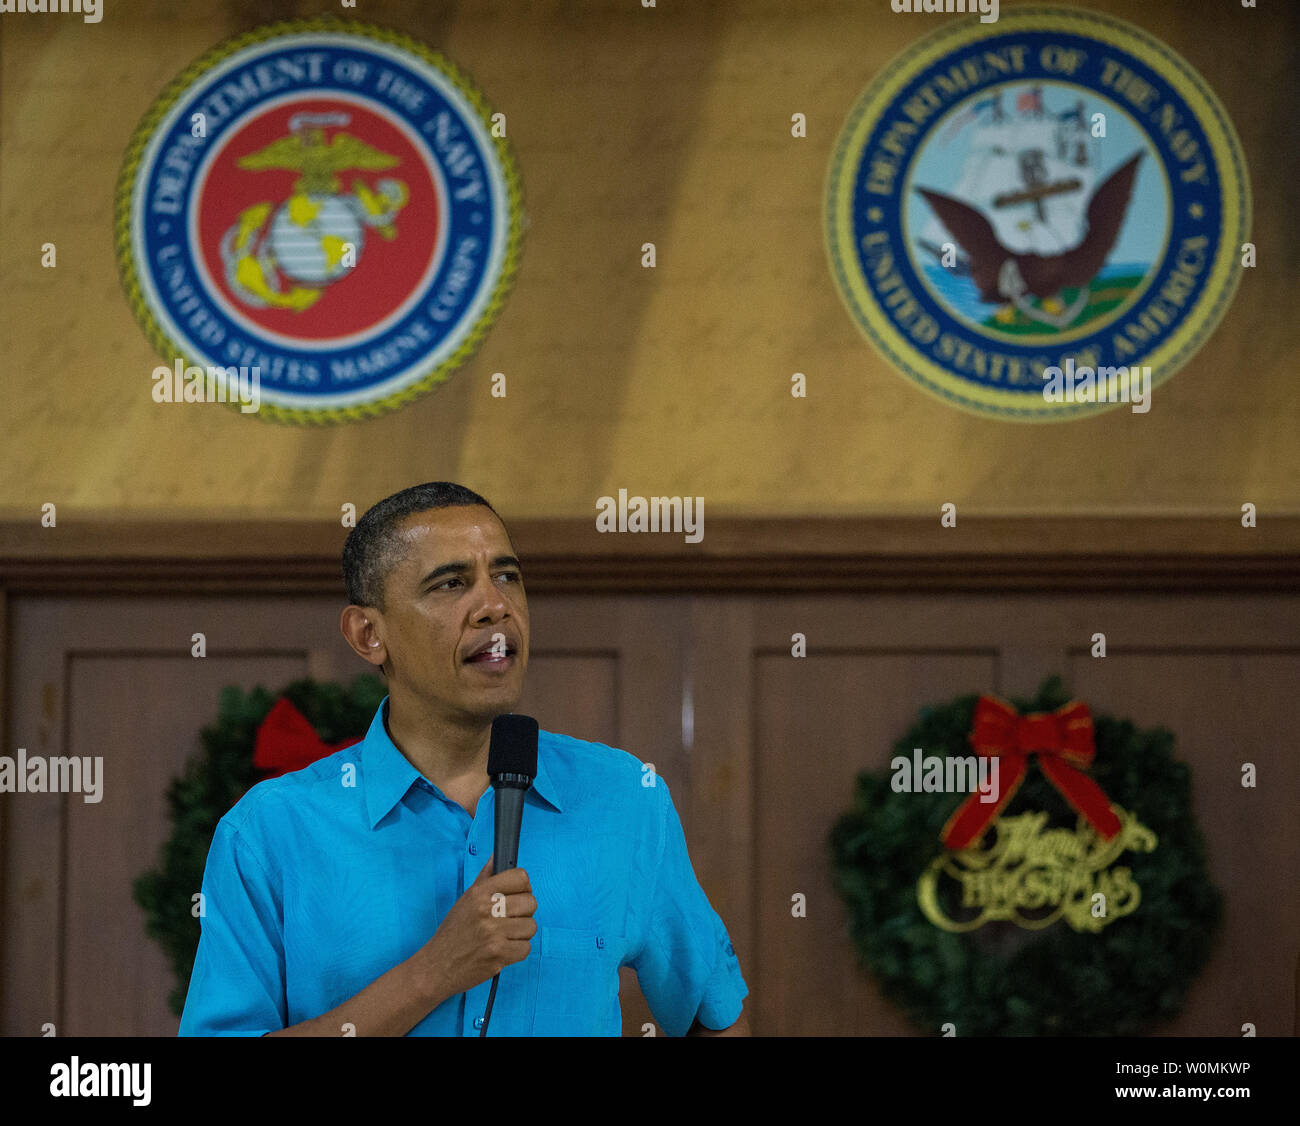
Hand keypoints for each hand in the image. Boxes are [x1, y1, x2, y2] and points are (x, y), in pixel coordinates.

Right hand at [415, 855, 536, 1006]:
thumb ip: (485, 878)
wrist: (437, 966)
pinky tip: (503, 949)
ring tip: (505, 936)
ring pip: (531, 926)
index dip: (523, 887)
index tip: (517, 895)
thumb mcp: (466, 899)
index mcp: (480, 892)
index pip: (521, 877)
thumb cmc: (452, 932)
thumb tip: (497, 857)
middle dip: (524, 912)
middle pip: (531, 902)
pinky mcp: (499, 954)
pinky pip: (526, 948)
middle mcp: (488, 910)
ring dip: (521, 933)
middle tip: (510, 919)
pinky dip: (517, 951)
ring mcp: (494, 933)